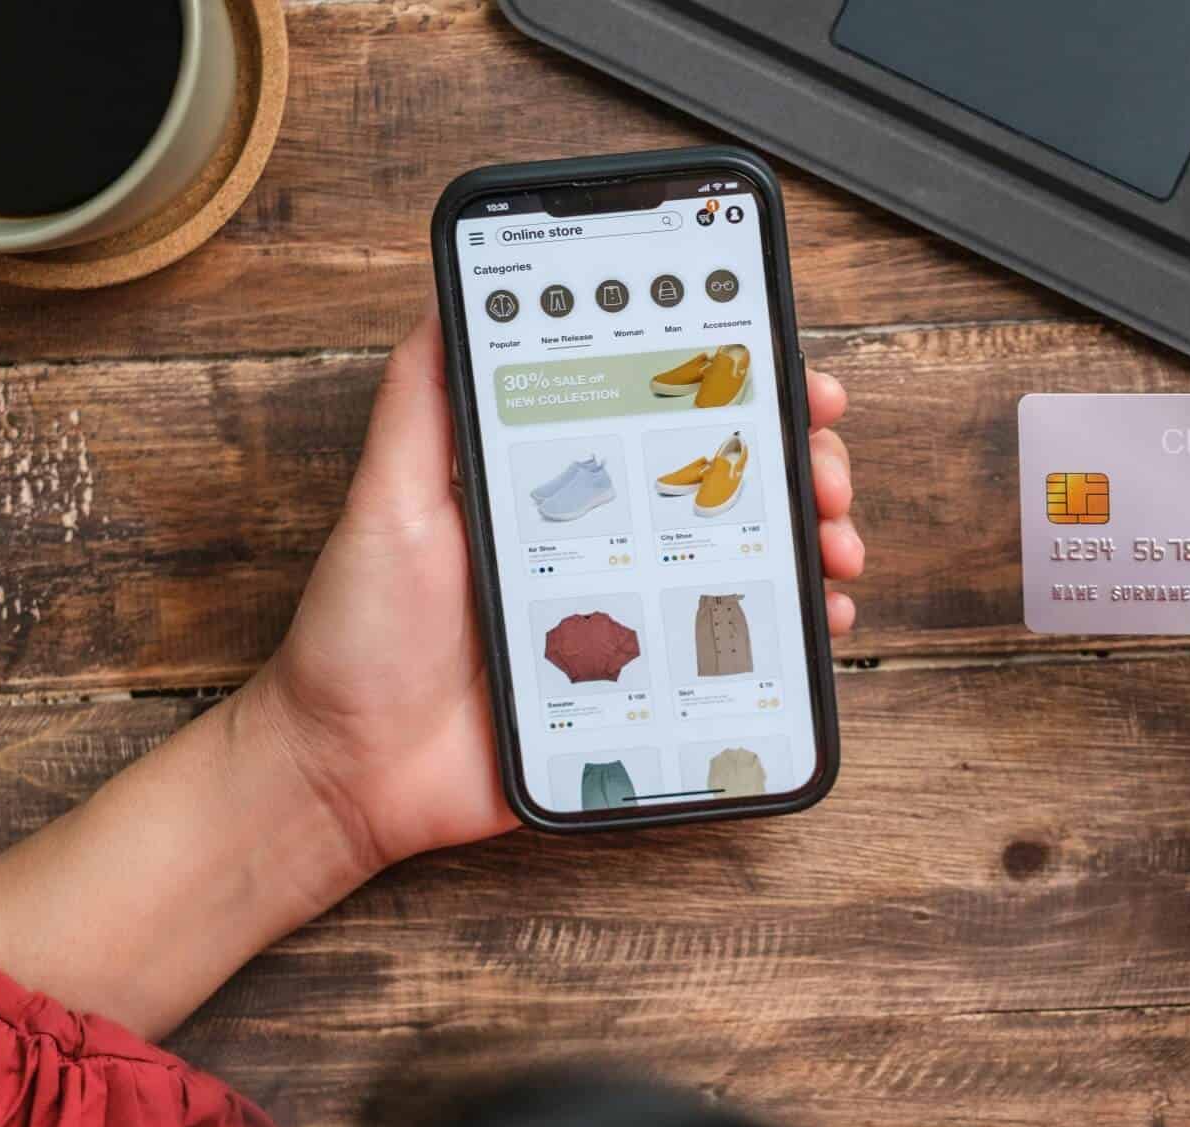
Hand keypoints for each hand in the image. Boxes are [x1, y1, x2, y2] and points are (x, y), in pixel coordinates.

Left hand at [249, 309, 867, 869]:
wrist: (353, 773)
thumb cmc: (361, 635)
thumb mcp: (388, 500)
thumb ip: (422, 403)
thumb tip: (454, 290)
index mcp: (559, 483)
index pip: (667, 413)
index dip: (740, 387)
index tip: (791, 374)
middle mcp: (609, 539)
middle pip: (729, 481)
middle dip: (798, 462)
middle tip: (825, 473)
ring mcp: (634, 613)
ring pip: (752, 558)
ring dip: (814, 539)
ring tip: (836, 545)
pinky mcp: (646, 687)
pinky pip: (739, 652)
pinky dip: (796, 629)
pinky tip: (820, 616)